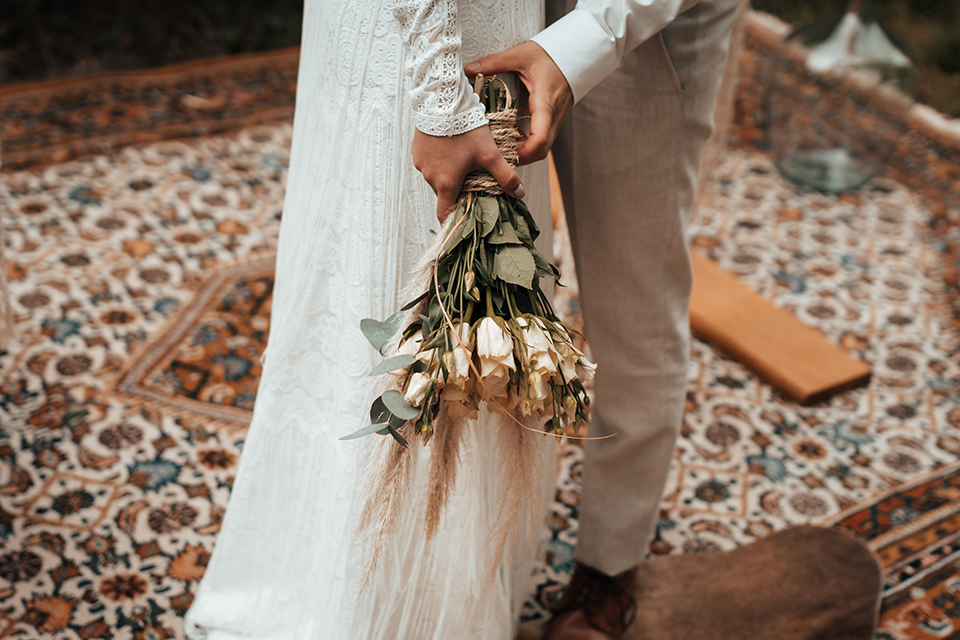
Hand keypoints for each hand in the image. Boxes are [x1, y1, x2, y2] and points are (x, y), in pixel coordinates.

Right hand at [413, 126, 524, 222]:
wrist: (441, 101)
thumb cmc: (466, 129)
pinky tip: (449, 147)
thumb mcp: (489, 153)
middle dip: (455, 190)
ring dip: (446, 173)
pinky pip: (428, 161)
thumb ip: (505, 175)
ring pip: (435, 176)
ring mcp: (420, 162)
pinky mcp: (416, 148)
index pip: (443, 214)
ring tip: (461, 159)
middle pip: (443, 193)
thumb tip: (519, 193)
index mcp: (446, 183)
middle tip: (470, 180)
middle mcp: (429, 176)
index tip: (460, 221)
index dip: (452, 221)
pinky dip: (438, 159)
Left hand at [465, 41, 572, 164]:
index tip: (505, 151)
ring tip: (504, 145)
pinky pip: (544, 142)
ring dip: (525, 153)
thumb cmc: (547, 55)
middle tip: (499, 152)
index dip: (523, 151)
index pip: (540, 138)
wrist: (572, 54)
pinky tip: (514, 136)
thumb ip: (495, 62)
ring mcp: (556, 121)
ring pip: (543, 149)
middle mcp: (554, 117)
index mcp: (545, 103)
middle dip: (521, 157)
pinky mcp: (554, 121)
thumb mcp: (520, 55)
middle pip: (541, 150)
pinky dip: (529, 146)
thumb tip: (469, 69)